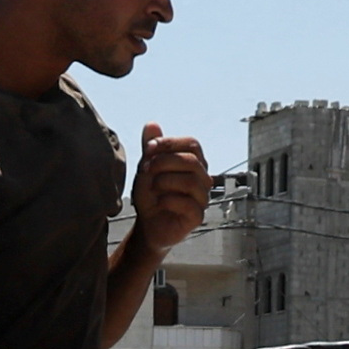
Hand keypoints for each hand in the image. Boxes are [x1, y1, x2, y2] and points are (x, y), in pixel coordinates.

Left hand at [128, 124, 212, 257]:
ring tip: (152, 188)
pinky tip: (159, 203)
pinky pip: (187, 204)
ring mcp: (202, 198)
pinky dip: (167, 200)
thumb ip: (150, 147)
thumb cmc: (151, 194)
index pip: (192, 144)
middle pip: (192, 161)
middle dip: (163, 162)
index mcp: (194, 163)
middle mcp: (203, 179)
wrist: (148, 224)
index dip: (169, 143)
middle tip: (145, 170)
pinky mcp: (197, 217)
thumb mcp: (147, 167)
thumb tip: (152, 124)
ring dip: (164, 182)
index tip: (148, 150)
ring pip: (190, 181)